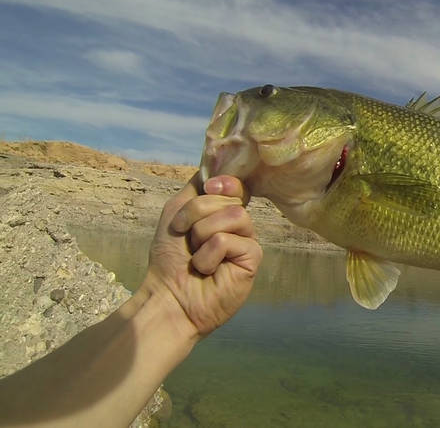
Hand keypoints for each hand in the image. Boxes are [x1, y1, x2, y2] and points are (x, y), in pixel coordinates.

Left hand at [140, 173, 261, 337]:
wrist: (169, 295)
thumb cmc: (171, 257)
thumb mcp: (176, 213)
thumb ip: (196, 189)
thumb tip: (216, 163)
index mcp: (223, 211)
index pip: (236, 184)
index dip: (224, 182)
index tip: (209, 188)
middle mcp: (239, 224)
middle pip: (229, 198)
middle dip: (197, 215)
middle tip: (188, 238)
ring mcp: (248, 241)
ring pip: (233, 216)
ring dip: (202, 234)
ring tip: (198, 255)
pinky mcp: (253, 259)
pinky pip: (229, 240)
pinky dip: (209, 254)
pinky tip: (208, 269)